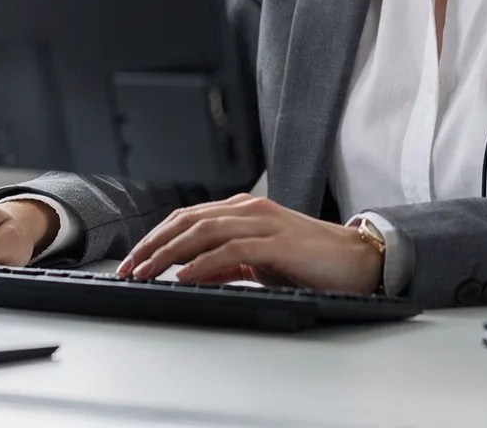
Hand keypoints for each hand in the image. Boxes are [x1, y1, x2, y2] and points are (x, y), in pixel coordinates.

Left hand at [115, 193, 382, 294]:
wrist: (358, 261)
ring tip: (146, 272)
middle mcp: (249, 209)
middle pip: (187, 221)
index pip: (187, 218)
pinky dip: (203, 263)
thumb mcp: (259, 262)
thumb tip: (189, 274)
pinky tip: (184, 276)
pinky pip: (231, 250)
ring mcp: (264, 222)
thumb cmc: (311, 262)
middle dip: (152, 244)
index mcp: (243, 210)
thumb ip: (226, 264)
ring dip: (168, 253)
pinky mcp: (277, 242)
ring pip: (203, 231)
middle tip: (128, 267)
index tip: (132, 260)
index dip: (156, 237)